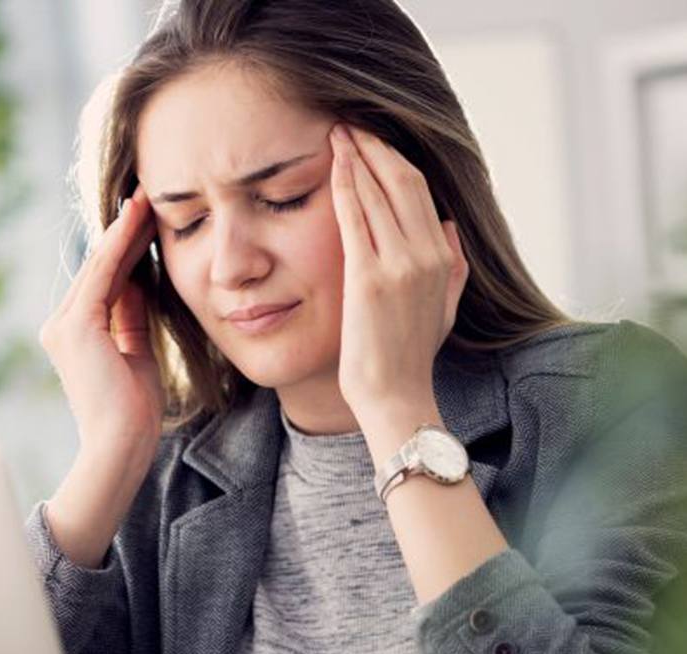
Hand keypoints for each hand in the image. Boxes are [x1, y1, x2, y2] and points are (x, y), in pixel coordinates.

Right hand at [39, 184, 162, 462]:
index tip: (148, 221)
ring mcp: (64, 325)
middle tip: (147, 196)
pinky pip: (102, 276)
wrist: (120, 445)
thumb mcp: (137, 353)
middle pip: (101, 269)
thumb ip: (132, 317)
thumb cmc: (133, 412)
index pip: (106, 282)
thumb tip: (140, 281)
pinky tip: (136, 220)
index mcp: (76, 335)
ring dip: (124, 230)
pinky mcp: (75, 326)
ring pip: (100, 266)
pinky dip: (120, 246)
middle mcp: (62, 325)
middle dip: (125, 232)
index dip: (127, 250)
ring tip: (145, 198)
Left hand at [328, 124, 468, 421]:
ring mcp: (399, 265)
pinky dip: (346, 186)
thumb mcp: (445, 308)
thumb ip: (453, 264)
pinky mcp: (369, 279)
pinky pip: (356, 219)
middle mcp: (427, 254)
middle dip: (375, 146)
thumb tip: (449, 225)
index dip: (394, 159)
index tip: (373, 140)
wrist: (395, 395)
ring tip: (337, 133)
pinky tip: (334, 165)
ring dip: (356, 157)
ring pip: (380, 193)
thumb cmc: (412, 357)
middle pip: (402, 181)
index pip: (419, 192)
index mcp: (443, 257)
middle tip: (350, 123)